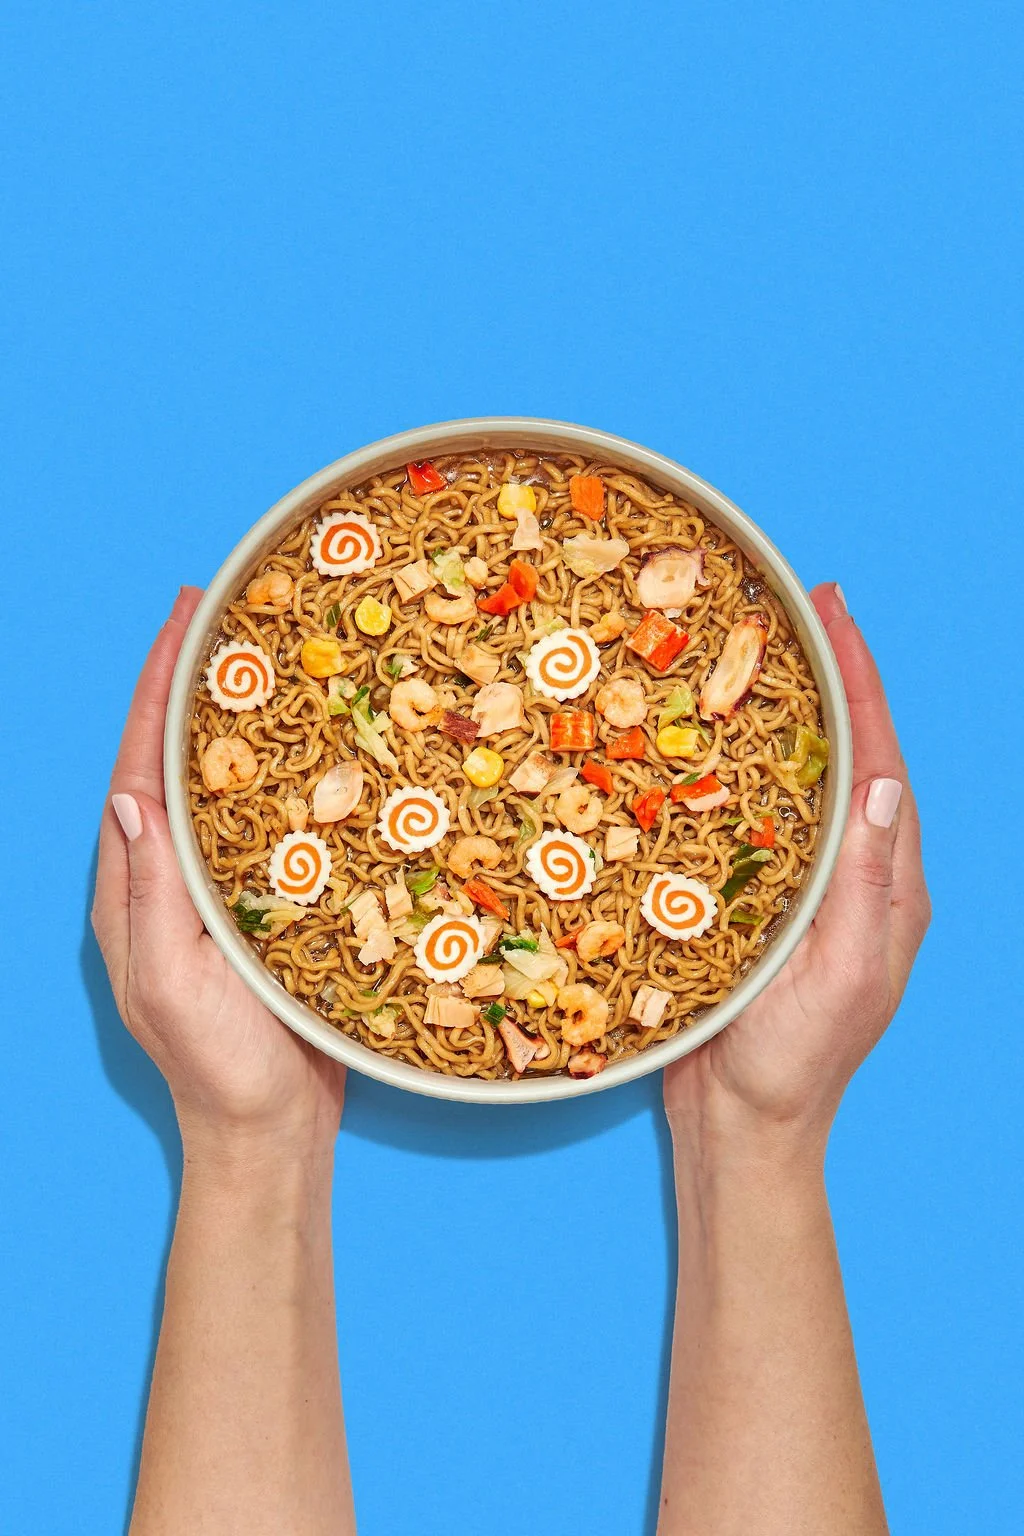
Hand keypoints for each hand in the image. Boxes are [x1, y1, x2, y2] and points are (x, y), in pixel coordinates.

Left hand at [92, 587, 345, 1158]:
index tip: (186, 615)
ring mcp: (219, 893)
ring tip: (280, 660)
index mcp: (135, 888)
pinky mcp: (268, 909)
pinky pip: (276, 826)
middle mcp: (172, 879)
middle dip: (199, 683)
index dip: (160, 687)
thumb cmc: (218, 1069)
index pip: (141, 765)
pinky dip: (295, 778)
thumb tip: (128, 801)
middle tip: (235, 612)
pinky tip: (327, 752)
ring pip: (230, 786)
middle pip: (181, 759)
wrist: (271, 1133)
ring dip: (249, 720)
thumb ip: (147, 898)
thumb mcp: (171, 983)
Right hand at [664, 582, 929, 1151]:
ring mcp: (810, 889)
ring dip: (788, 713)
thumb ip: (866, 888)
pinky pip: (759, 818)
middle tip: (800, 606)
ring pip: (804, 781)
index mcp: (887, 888)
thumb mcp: (840, 979)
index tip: (833, 613)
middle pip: (849, 755)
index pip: (878, 762)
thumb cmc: (793, 1068)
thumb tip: (886, 787)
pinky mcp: (760, 903)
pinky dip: (744, 768)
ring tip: (760, 651)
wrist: (744, 1129)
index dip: (860, 683)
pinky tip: (713, 743)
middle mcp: (855, 877)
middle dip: (831, 678)